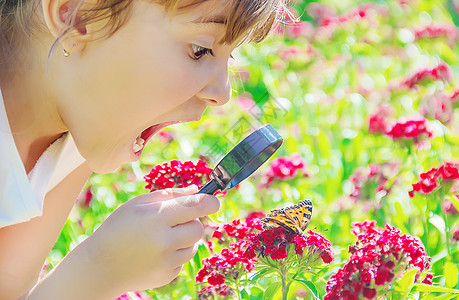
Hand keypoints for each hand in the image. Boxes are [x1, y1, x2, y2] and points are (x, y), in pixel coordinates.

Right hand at [85, 185, 219, 293]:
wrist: (100, 266)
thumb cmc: (118, 228)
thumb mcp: (137, 204)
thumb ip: (169, 195)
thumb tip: (197, 190)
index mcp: (157, 217)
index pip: (198, 206)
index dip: (211, 201)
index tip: (215, 201)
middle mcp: (164, 239)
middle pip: (198, 228)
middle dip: (191, 222)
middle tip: (174, 222)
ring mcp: (167, 260)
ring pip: (193, 244)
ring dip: (184, 239)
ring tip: (160, 239)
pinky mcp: (168, 275)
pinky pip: (183, 260)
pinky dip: (175, 254)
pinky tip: (155, 253)